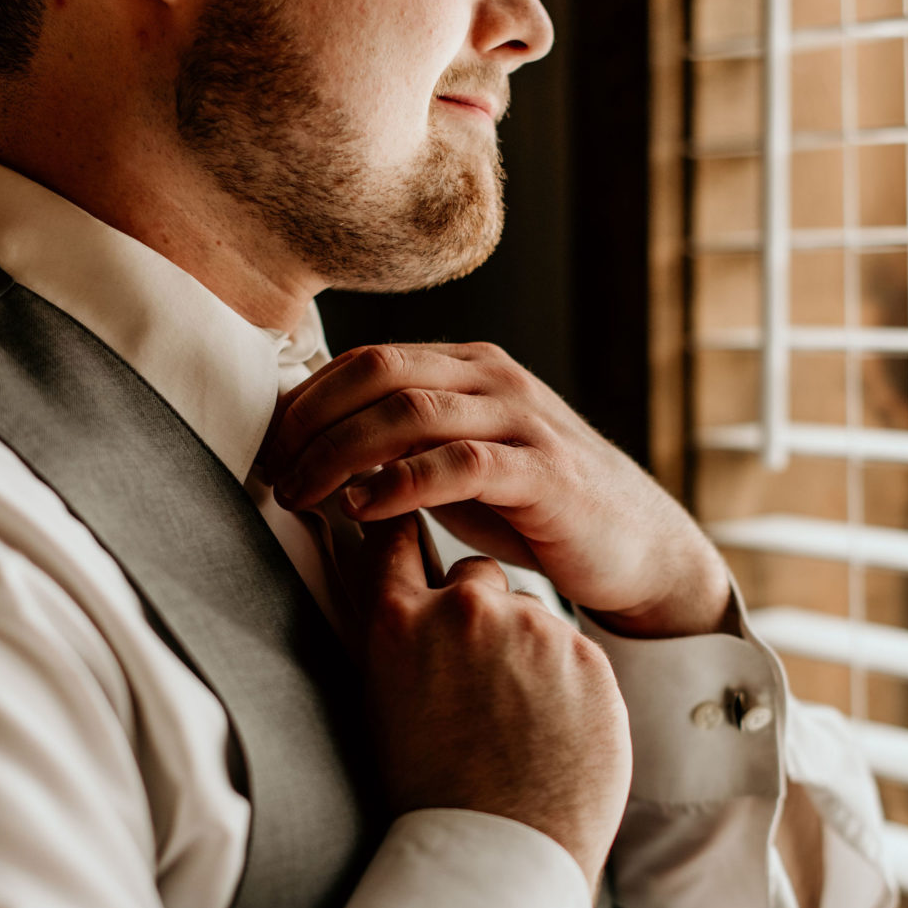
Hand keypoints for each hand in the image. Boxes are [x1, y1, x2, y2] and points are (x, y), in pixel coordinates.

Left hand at [263, 342, 730, 637]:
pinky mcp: (544, 472)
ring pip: (410, 410)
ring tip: (302, 492)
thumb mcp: (463, 463)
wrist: (642, 547)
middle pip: (378, 372)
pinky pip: (459, 463)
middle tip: (273, 471)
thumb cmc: (539, 508)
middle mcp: (494, 378)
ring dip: (340, 452)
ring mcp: (522, 420)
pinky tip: (364, 509)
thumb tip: (311, 451)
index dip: (306, 398)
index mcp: (470, 366)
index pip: (367, 360)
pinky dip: (401, 482)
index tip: (265, 444)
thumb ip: (403, 445)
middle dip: (311, 420)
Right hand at [359, 517, 631, 889]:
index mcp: (400, 622)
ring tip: (519, 720)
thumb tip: (416, 609)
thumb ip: (405, 641)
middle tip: (481, 674)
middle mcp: (464, 610)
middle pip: (477, 575)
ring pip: (531, 614)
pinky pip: (573, 649)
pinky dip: (567, 678)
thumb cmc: (430, 793)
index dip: (404, 532)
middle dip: (480, 609)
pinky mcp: (586, 653)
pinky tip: (553, 729)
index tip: (410, 532)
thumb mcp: (385, 703)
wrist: (500, 853)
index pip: (394, 541)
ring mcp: (531, 628)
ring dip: (527, 648)